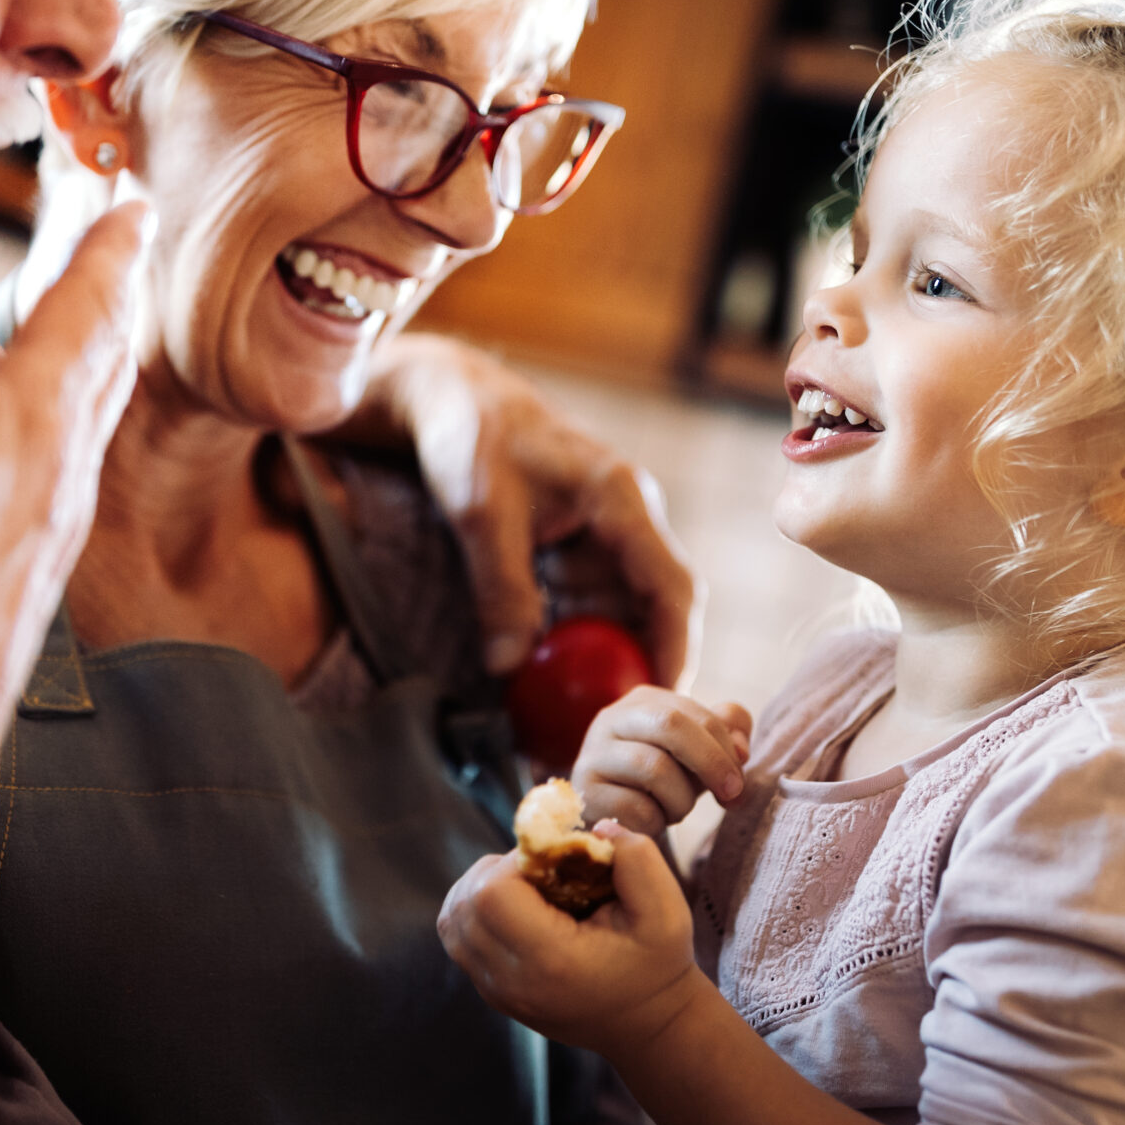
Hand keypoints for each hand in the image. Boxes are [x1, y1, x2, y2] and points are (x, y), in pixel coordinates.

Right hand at [0, 153, 143, 817]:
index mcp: (32, 423)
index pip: (86, 307)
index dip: (108, 243)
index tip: (136, 192)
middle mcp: (56, 476)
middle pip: (101, 361)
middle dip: (111, 292)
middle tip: (127, 240)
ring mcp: (40, 534)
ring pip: (81, 422)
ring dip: (88, 360)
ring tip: (83, 328)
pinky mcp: (11, 582)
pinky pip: (48, 475)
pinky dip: (49, 427)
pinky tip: (16, 452)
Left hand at [359, 333, 700, 681]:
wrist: (449, 397)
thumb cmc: (470, 439)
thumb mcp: (481, 514)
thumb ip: (501, 589)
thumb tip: (510, 667)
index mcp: (620, 498)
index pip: (670, 585)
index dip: (674, 647)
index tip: (664, 700)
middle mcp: (625, 516)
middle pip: (652, 606)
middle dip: (638, 666)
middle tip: (616, 726)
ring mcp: (604, 531)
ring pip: (618, 610)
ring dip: (600, 658)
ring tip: (578, 715)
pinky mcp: (576, 545)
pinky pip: (586, 603)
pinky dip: (572, 640)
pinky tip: (549, 677)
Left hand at [438, 824, 712, 1061]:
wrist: (647, 1025)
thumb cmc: (657, 965)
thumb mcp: (666, 911)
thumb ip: (637, 858)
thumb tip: (595, 829)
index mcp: (551, 961)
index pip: (491, 893)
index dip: (514, 861)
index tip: (551, 862)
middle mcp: (512, 982)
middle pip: (463, 903)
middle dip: (495, 871)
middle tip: (540, 872)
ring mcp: (496, 992)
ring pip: (451, 920)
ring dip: (480, 889)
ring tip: (527, 888)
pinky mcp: (490, 992)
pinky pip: (457, 938)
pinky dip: (476, 912)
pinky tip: (518, 909)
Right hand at [576, 687, 755, 835]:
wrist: (613, 816)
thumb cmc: (663, 778)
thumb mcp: (698, 751)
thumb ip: (727, 733)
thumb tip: (740, 749)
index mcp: (643, 701)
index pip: (694, 712)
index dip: (724, 747)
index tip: (739, 782)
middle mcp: (611, 719)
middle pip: (670, 724)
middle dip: (710, 762)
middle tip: (731, 795)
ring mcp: (592, 754)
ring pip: (655, 769)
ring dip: (681, 800)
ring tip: (676, 809)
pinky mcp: (585, 792)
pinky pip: (635, 808)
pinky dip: (656, 822)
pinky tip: (651, 822)